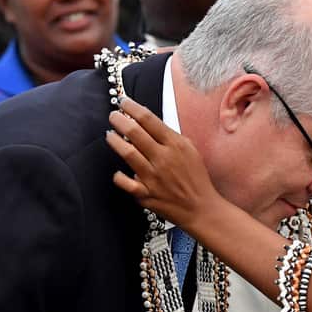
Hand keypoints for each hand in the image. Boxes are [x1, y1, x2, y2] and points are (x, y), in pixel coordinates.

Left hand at [108, 98, 222, 230]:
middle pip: (134, 131)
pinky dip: (118, 175)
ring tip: (110, 135)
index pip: (148, 119)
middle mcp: (163, 158)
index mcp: (175, 145)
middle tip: (113, 116)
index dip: (132, 107)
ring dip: (114, 141)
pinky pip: (125, 182)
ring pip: (127, 152)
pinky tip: (118, 171)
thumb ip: (171, 137)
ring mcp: (153, 176)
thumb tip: (149, 124)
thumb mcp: (190, 150)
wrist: (201, 208)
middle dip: (119, 119)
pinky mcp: (146, 194)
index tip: (124, 102)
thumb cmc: (196, 178)